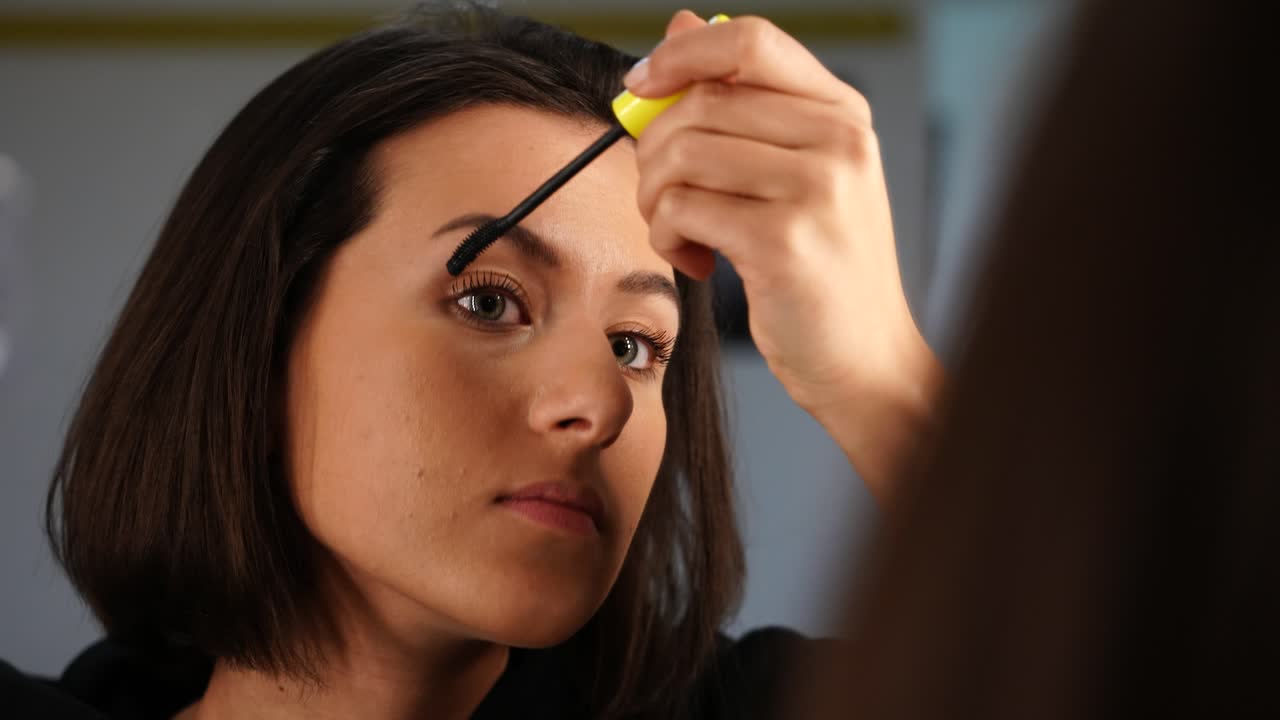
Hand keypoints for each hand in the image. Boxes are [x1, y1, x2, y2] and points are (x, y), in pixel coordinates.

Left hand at [627, 11, 940, 493]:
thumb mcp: (800, 175)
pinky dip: (666, 237)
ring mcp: (816, 191)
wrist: (868, 360)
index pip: (751, 41)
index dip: (683, 53)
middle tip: (660, 193)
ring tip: (677, 231)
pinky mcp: (783, 243)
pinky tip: (695, 261)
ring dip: (655, 197)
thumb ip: (745, 102)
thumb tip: (681, 26)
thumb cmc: (825, 270)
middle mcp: (838, 142)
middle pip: (702, 102)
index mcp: (843, 113)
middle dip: (654, 148)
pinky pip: (683, 210)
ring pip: (683, 155)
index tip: (641, 83)